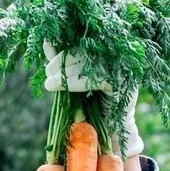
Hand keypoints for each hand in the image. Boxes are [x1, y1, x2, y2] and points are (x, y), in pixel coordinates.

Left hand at [42, 42, 143, 158]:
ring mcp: (122, 69)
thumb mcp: (75, 79)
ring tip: (50, 84)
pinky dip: (76, 82)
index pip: (82, 43)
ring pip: (88, 64)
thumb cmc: (94, 102)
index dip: (63, 52)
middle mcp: (117, 56)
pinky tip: (63, 87)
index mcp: (107, 50)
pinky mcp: (122, 83)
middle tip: (48, 75)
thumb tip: (47, 42)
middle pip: (85, 51)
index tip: (48, 66)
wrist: (112, 127)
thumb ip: (64, 62)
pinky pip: (96, 78)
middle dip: (62, 63)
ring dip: (66, 73)